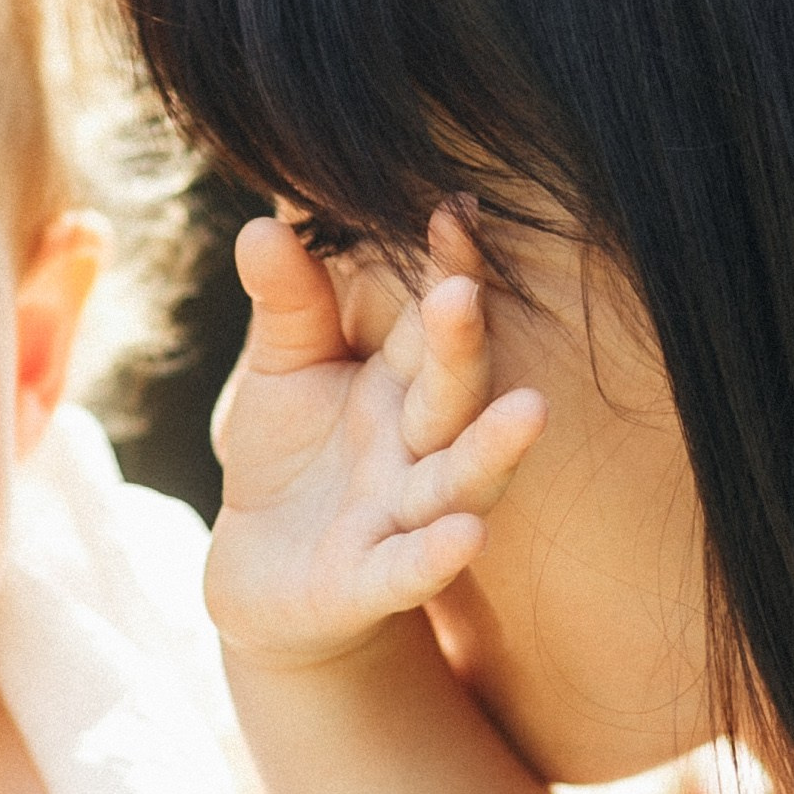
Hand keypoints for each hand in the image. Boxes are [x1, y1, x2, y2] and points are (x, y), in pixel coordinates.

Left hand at [205, 208, 546, 671]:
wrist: (262, 575)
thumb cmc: (289, 458)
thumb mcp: (283, 372)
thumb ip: (287, 305)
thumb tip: (262, 226)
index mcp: (401, 386)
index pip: (432, 322)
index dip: (448, 270)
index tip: (455, 208)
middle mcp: (417, 449)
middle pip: (452, 395)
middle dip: (462, 348)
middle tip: (463, 293)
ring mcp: (401, 519)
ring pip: (458, 482)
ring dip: (493, 451)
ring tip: (531, 411)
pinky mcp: (368, 584)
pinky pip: (408, 570)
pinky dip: (435, 556)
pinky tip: (466, 538)